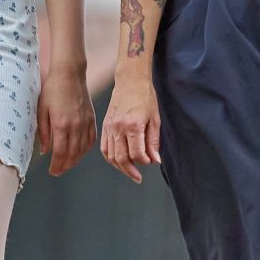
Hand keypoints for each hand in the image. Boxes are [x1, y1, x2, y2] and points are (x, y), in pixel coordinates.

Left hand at [39, 62, 95, 175]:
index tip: (52, 171)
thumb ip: (43, 132)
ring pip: (83, 150)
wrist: (69, 74)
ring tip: (66, 164)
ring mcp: (86, 123)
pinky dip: (86, 149)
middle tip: (57, 171)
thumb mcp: (41, 110)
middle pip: (73, 155)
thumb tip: (45, 151)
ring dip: (75, 160)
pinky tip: (79, 152)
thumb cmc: (52, 90)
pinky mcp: (92, 119)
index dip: (56, 166)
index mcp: (61, 124)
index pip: (61, 153)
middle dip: (64, 166)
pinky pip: (91, 140)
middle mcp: (76, 126)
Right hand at [99, 69, 161, 184]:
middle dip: (130, 171)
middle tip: (138, 178)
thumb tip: (155, 160)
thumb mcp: (154, 119)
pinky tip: (119, 162)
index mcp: (133, 126)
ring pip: (111, 156)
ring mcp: (109, 127)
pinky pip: (104, 148)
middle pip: (121, 158)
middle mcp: (118, 128)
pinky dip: (111, 158)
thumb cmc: (145, 98)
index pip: (136, 154)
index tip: (150, 161)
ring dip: (120, 167)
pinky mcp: (105, 126)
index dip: (144, 161)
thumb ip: (153, 142)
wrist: (130, 81)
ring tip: (130, 171)